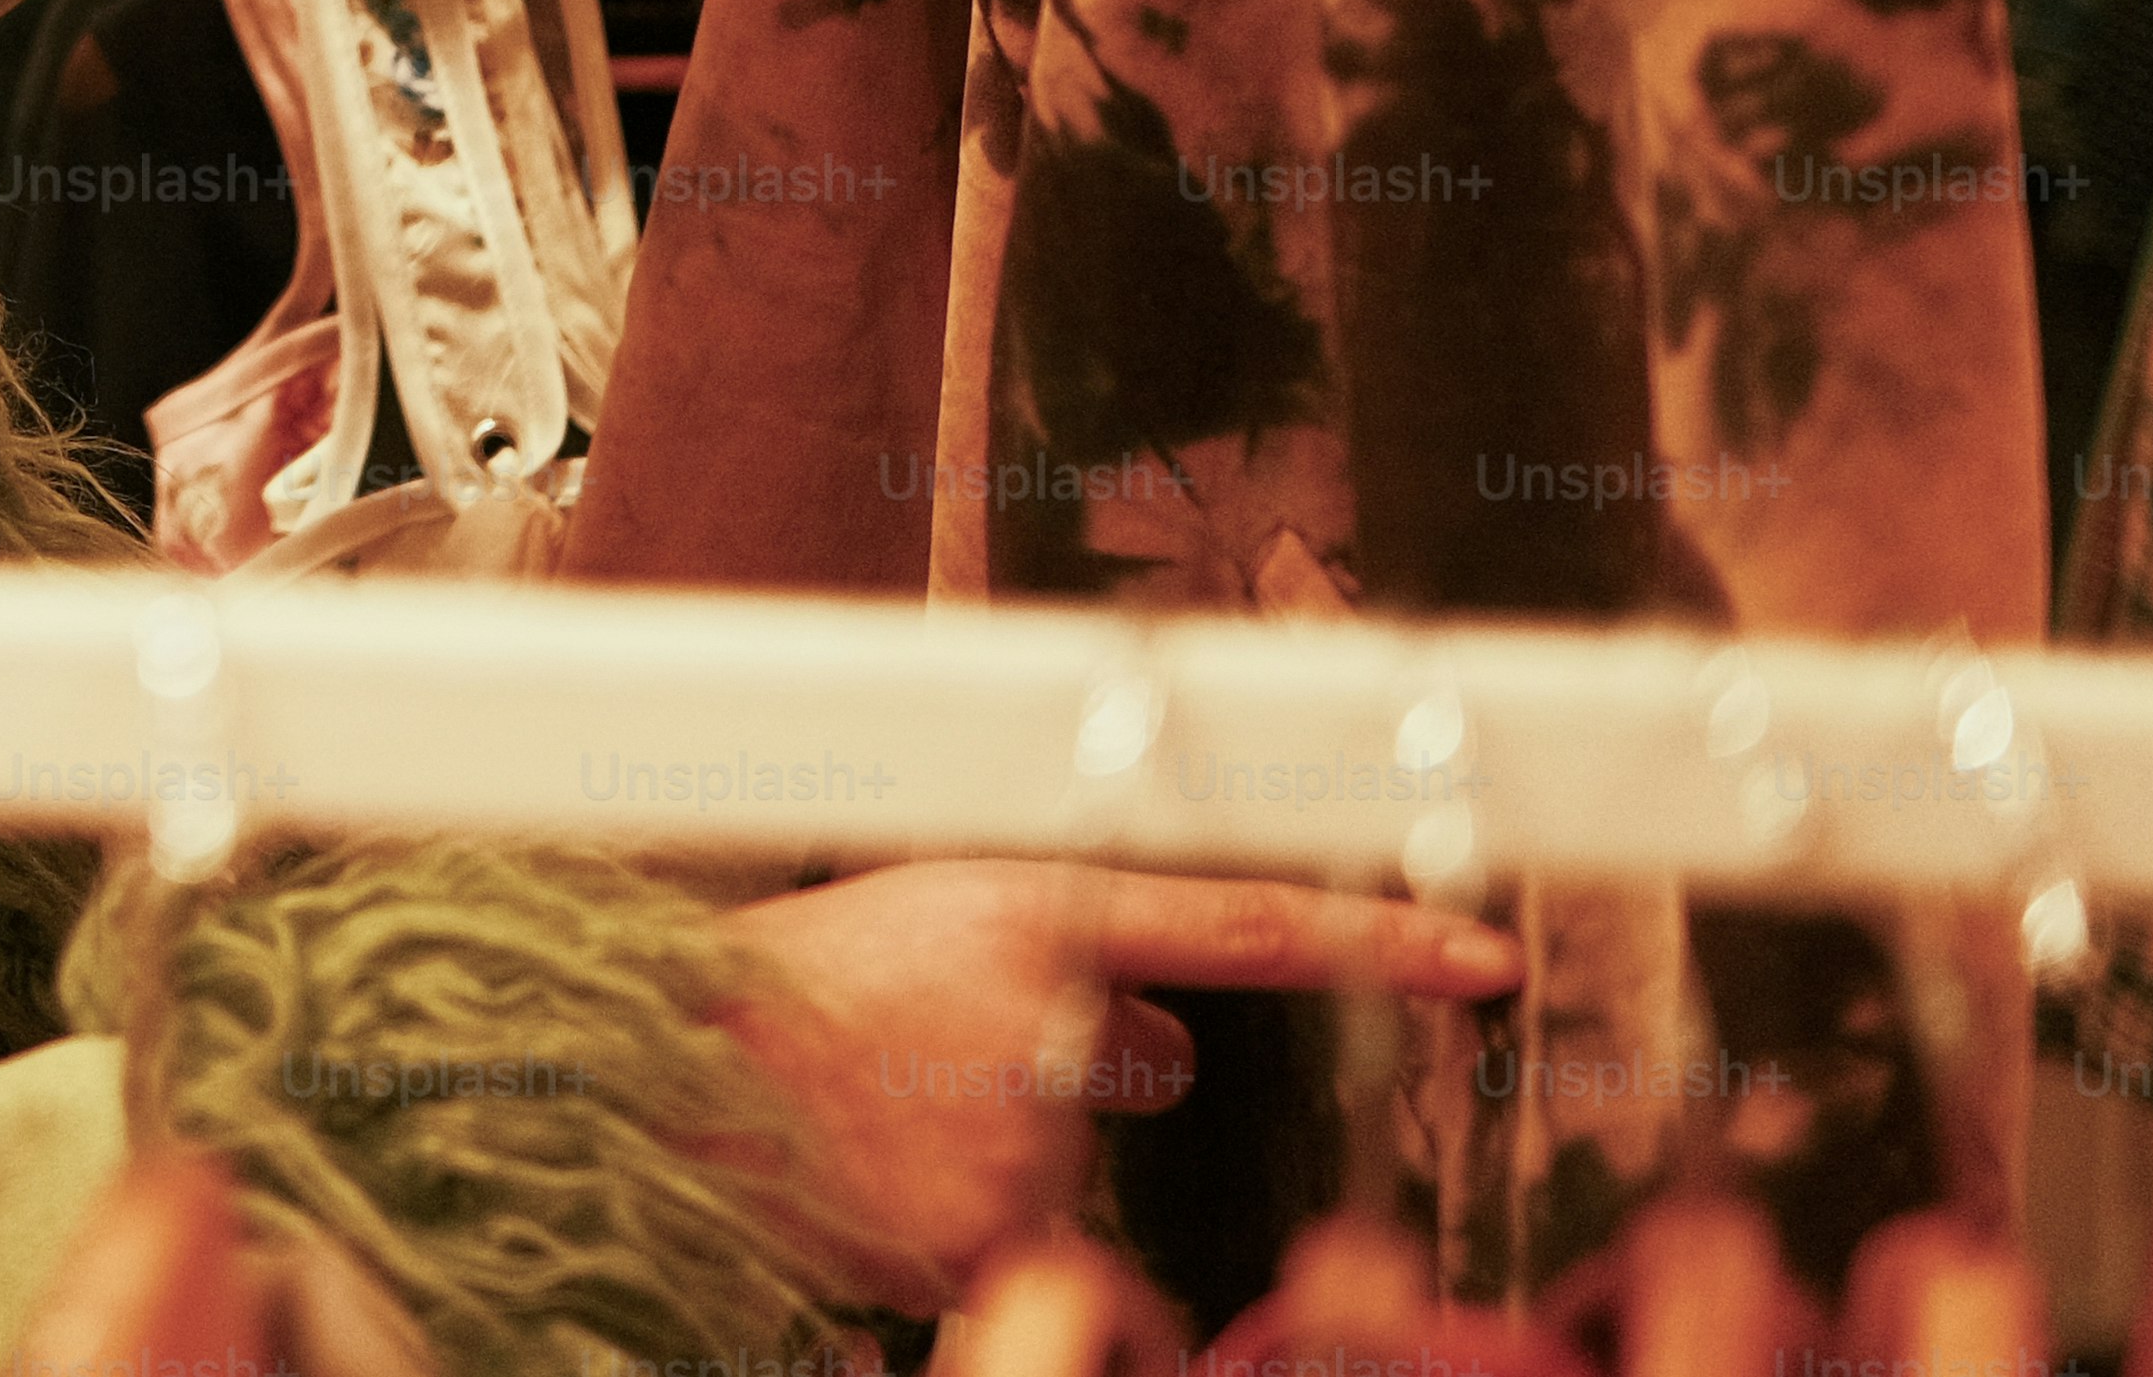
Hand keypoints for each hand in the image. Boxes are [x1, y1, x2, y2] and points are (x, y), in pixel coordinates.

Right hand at [711, 864, 1519, 1315]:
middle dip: (1060, 1073)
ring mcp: (1033, 1136)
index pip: (1255, 922)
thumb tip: (1172, 1047)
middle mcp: (1060, 1018)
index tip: (1487, 958)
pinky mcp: (998, 1235)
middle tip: (927, 1048)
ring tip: (871, 1103)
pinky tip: (874, 1172)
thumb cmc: (790, 981)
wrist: (665, 1064)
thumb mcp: (936, 920)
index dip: (1382, 941)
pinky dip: (954, 1220)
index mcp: (1040, 909)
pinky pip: (1021, 1243)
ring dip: (990, 1148)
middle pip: (1132, 1069)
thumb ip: (1072, 965)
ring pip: (1065, 1161)